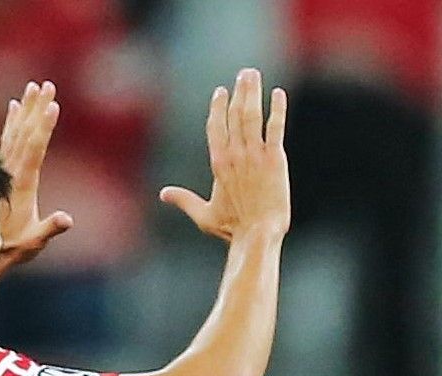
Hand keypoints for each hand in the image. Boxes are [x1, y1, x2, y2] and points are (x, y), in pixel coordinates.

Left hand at [0, 81, 73, 275]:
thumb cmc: (12, 248)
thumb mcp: (33, 242)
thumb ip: (49, 229)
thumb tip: (67, 219)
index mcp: (21, 184)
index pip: (35, 148)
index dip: (44, 127)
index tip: (53, 105)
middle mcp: (11, 171)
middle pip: (26, 132)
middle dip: (37, 108)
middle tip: (47, 84)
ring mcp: (6, 169)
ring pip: (16, 131)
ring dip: (26, 108)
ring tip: (34, 86)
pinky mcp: (3, 170)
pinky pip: (7, 139)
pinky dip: (11, 121)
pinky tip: (14, 106)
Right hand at [161, 68, 288, 244]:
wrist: (258, 235)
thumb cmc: (232, 229)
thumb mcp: (204, 214)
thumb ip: (184, 200)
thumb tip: (163, 194)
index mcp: (217, 162)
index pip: (215, 126)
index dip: (218, 106)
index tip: (221, 91)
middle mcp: (234, 154)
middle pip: (234, 113)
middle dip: (238, 90)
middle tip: (244, 73)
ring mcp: (254, 155)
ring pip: (251, 115)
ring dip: (252, 92)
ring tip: (254, 75)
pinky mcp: (274, 159)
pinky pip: (275, 127)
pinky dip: (277, 109)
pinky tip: (278, 94)